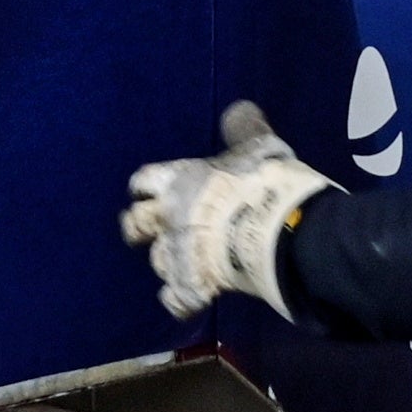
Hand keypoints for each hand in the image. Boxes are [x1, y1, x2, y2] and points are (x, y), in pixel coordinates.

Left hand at [123, 101, 334, 321]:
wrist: (276, 228)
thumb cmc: (263, 181)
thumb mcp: (256, 143)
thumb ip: (242, 128)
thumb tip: (239, 110)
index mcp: (177, 180)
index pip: (142, 181)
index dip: (143, 188)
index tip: (145, 191)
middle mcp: (169, 217)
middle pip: (134, 225)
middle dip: (138, 227)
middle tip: (145, 229)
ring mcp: (178, 254)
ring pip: (157, 262)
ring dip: (167, 262)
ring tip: (181, 262)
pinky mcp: (193, 286)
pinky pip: (176, 300)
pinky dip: (180, 300)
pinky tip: (188, 298)